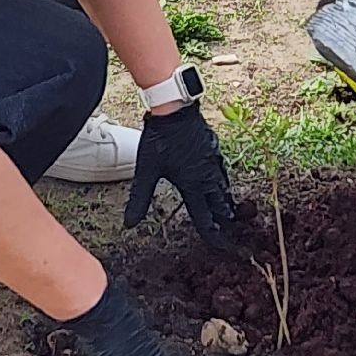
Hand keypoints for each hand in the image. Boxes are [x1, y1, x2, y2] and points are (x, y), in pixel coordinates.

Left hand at [123, 102, 237, 248]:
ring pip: (223, 188)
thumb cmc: (160, 140)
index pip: (203, 217)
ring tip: (227, 211)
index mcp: (193, 185)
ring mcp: (214, 161)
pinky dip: (222, 183)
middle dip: (223, 219)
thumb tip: (129, 224)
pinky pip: (222, 172)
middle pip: (220, 204)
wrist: (175, 110)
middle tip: (226, 230)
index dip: (210, 233)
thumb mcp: (146, 172)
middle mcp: (208, 176)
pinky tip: (218, 180)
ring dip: (225, 202)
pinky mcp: (214, 149)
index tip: (218, 245)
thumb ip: (139, 199)